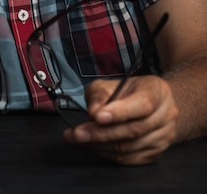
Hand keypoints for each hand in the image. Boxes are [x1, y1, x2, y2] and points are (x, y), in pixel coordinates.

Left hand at [62, 75, 178, 164]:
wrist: (156, 104)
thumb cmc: (131, 92)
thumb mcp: (113, 83)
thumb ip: (100, 94)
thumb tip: (94, 113)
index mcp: (157, 92)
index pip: (142, 104)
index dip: (119, 112)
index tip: (97, 117)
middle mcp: (165, 115)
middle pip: (133, 130)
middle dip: (101, 133)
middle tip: (78, 133)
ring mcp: (163, 137)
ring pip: (130, 148)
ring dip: (100, 146)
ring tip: (79, 139)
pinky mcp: (155, 153)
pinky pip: (129, 160)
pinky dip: (108, 155)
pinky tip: (93, 147)